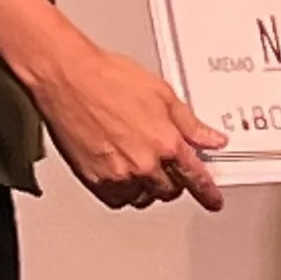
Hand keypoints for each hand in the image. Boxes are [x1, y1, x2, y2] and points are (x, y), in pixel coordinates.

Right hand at [36, 41, 228, 211]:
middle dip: (174, 180)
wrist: (68, 78)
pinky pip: (117, 200)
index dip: (208, 193)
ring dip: (148, 187)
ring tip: (140, 164)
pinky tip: (123, 173)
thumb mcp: (163, 94)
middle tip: (167, 165)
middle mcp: (143, 164)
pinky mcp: (94, 180)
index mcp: (166, 142)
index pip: (195, 177)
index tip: (213, 201)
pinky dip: (124, 192)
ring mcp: (118, 175)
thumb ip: (190, 124)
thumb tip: (212, 139)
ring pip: (144, 197)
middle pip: (170, 190)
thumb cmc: (108, 78)